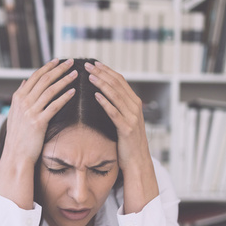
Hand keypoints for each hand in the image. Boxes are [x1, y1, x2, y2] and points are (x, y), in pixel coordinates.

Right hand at [3, 58, 77, 165]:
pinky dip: (64, 97)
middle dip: (58, 69)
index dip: (47, 67)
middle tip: (71, 62)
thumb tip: (24, 81)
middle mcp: (23, 102)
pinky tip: (73, 92)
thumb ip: (19, 96)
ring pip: (50, 90)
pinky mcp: (38, 122)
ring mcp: (30, 112)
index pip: (34, 77)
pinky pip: (54, 106)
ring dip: (64, 80)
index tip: (58, 61)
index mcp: (18, 98)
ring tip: (75, 74)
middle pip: (44, 80)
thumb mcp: (14, 113)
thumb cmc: (17, 136)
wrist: (15, 155)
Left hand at [85, 61, 157, 211]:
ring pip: (116, 96)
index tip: (94, 63)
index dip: (106, 71)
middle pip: (117, 84)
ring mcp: (132, 118)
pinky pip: (114, 113)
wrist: (137, 161)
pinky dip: (105, 102)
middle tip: (87, 65)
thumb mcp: (123, 120)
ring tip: (89, 76)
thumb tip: (103, 94)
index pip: (120, 81)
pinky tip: (95, 96)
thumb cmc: (127, 142)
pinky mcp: (127, 129)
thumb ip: (117, 107)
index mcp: (134, 103)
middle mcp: (135, 107)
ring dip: (102, 84)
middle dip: (102, 73)